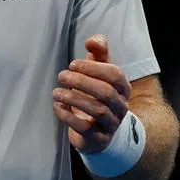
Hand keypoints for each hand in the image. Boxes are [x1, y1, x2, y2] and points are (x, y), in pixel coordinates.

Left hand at [53, 35, 130, 153]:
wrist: (98, 132)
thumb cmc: (96, 96)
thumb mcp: (99, 73)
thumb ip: (98, 54)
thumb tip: (94, 40)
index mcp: (123, 88)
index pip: (115, 74)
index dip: (93, 67)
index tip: (72, 64)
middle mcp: (121, 106)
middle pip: (106, 92)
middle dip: (81, 81)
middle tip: (61, 75)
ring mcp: (112, 124)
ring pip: (97, 110)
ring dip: (73, 98)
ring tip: (56, 92)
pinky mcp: (99, 139)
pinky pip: (85, 128)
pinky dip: (68, 116)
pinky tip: (57, 106)